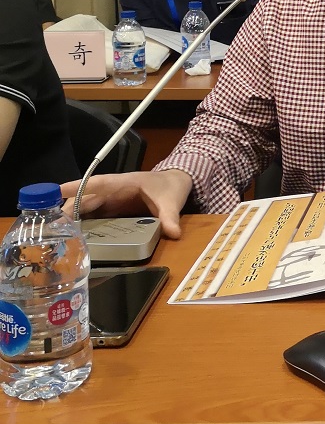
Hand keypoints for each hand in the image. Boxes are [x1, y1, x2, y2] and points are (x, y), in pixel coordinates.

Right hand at [61, 169, 193, 239]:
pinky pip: (92, 217)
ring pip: (85, 208)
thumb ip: (170, 216)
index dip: (76, 187)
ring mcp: (110, 201)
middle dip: (67, 211)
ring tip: (55, 238)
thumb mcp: (171, 201)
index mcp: (123, 183)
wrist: (175, 184)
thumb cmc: (169, 187)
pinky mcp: (111, 210)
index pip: (96, 183)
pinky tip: (73, 240)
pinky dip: (81, 226)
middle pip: (84, 199)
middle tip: (51, 230)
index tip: (56, 191)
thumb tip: (173, 233)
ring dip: (71, 220)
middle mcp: (112, 191)